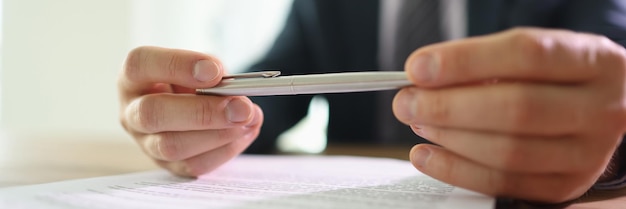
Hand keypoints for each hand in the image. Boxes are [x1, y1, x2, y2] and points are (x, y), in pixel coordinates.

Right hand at [118, 46, 262, 176]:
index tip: (215, 71)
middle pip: (153, 113)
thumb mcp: (199, 67)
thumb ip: (213, 74)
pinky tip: (244, 134)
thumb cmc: (194, 82)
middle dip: (202, 112)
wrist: (194, 106)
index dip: (178, 65)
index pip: (140, 64)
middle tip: (240, 108)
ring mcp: (145, 142)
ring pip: (171, 146)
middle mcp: (131, 111)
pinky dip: (224, 151)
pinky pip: (192, 166)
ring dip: (217, 135)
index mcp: (134, 77)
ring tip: (248, 121)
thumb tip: (236, 97)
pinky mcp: (166, 165)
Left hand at [393, 28, 625, 202]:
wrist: (599, 110)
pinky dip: (455, 171)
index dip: (465, 61)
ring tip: (418, 122)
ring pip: (508, 152)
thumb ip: (484, 63)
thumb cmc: (556, 77)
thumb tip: (425, 78)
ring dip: (449, 138)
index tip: (419, 67)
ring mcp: (588, 153)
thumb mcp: (534, 56)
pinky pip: (503, 184)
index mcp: (595, 61)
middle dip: (448, 106)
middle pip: (516, 108)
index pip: (526, 55)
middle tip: (407, 101)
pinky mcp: (565, 185)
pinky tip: (427, 156)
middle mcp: (601, 108)